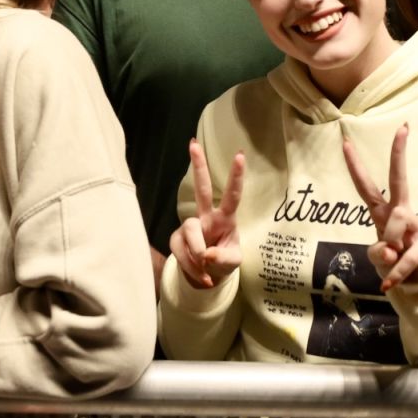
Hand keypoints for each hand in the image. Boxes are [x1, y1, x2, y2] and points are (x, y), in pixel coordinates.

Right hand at [170, 139, 244, 289]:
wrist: (207, 275)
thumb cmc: (224, 261)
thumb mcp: (232, 263)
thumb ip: (223, 258)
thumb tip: (207, 254)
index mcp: (225, 219)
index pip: (232, 195)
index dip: (236, 177)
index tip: (240, 155)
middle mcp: (206, 217)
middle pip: (202, 188)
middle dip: (198, 166)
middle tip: (193, 143)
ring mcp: (190, 227)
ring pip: (191, 233)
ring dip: (198, 256)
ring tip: (207, 269)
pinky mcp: (177, 239)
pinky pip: (181, 252)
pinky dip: (192, 268)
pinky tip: (201, 275)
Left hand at [342, 125, 417, 289]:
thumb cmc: (398, 259)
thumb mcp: (381, 259)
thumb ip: (379, 255)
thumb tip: (391, 252)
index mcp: (385, 212)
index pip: (367, 187)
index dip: (355, 167)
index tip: (345, 142)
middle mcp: (400, 213)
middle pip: (398, 180)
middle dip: (399, 154)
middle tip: (402, 128)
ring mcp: (416, 226)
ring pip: (395, 226)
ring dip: (389, 249)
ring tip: (394, 261)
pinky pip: (404, 260)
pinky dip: (395, 275)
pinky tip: (389, 285)